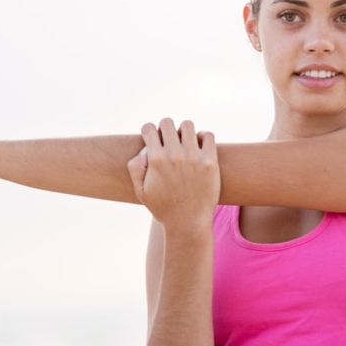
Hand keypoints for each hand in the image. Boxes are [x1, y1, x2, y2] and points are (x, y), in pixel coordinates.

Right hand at [127, 119, 219, 233]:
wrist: (188, 223)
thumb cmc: (163, 208)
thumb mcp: (140, 191)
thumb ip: (135, 168)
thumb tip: (144, 150)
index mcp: (155, 160)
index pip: (149, 128)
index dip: (149, 132)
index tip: (153, 140)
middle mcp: (174, 155)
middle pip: (167, 122)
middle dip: (165, 129)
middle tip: (169, 142)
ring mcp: (194, 157)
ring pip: (187, 125)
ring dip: (184, 131)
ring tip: (185, 143)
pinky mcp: (210, 162)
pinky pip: (208, 135)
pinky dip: (203, 136)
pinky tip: (199, 146)